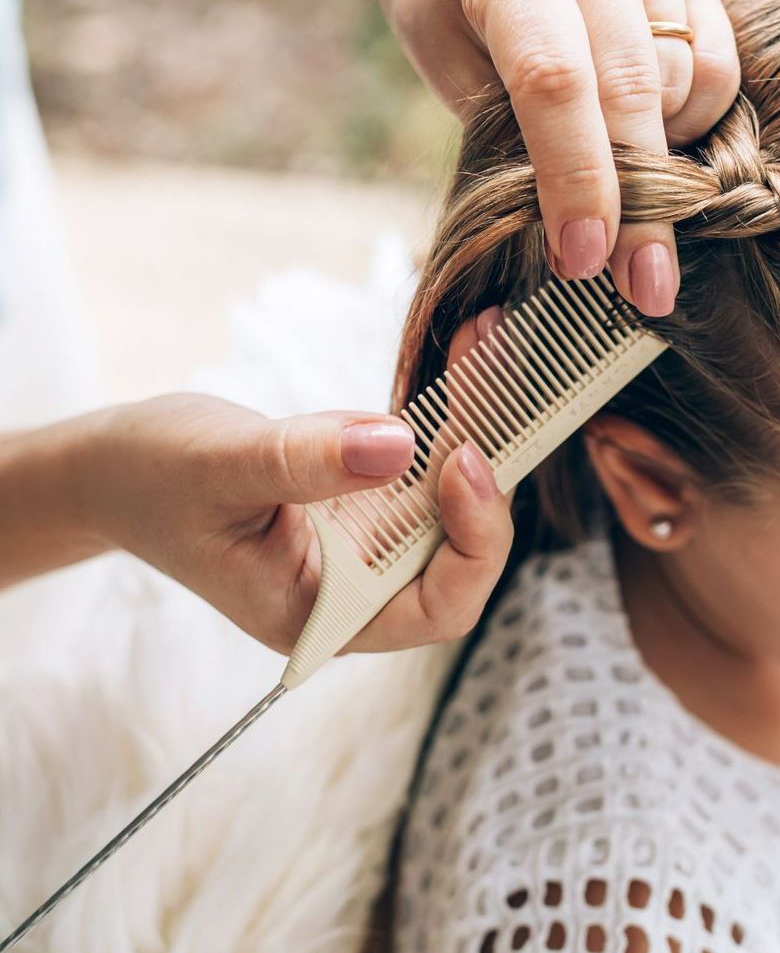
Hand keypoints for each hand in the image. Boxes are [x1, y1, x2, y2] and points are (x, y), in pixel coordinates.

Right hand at [72, 313, 512, 656]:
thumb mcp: (221, 468)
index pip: (438, 606)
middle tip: (493, 377)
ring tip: (488, 339)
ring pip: (454, 486)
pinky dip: (450, 401)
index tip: (465, 462)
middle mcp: (363, 580)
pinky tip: (468, 344)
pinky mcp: (369, 487)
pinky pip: (429, 450)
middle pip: (463, 537)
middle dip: (488, 461)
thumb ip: (305, 462)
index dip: (472, 542)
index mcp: (327, 613)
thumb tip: (400, 444)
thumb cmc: (148, 481)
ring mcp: (370, 533)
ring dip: (480, 416)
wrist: (114, 465)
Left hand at [363, 0, 740, 316]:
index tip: (583, 261)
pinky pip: (719, 72)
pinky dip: (694, 124)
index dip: (574, 179)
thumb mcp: (457, 83)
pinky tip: (657, 138)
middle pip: (631, 87)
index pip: (553, 78)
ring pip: (684, 84)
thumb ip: (510, 151)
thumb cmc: (459, 27)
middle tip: (644, 287)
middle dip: (640, 202)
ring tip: (628, 189)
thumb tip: (573, 266)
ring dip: (664, 163)